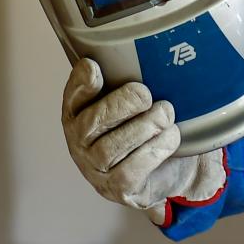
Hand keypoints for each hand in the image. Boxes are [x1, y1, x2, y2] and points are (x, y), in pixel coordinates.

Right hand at [60, 58, 225, 222]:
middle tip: (146, 95)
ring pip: (110, 149)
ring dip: (143, 127)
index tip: (94, 68)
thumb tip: (136, 53)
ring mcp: (95, 170)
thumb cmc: (144, 129)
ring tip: (166, 114)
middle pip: (91, 123)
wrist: (166, 171)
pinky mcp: (117, 190)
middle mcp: (80, 143)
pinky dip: (154, 150)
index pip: (72, 97)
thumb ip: (127, 79)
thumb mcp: (134, 102)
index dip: (80, 83)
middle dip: (121, 105)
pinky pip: (131, 171)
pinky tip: (170, 137)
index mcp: (78, 114)